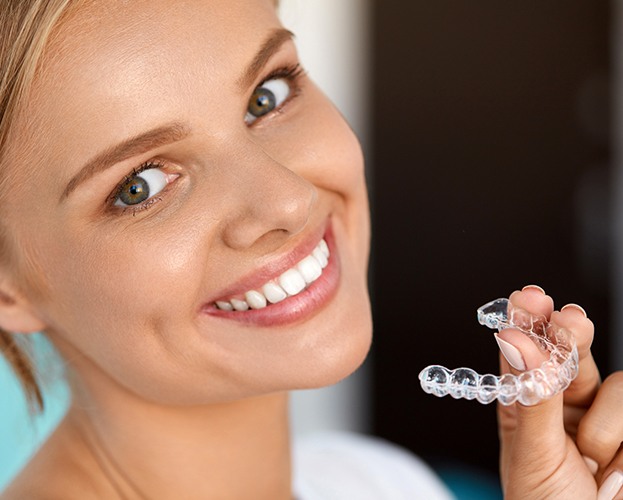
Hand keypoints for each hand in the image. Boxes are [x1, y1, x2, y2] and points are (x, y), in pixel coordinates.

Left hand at [498, 286, 622, 499]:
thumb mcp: (534, 454)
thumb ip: (533, 397)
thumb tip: (517, 340)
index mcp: (526, 402)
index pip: (524, 350)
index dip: (528, 320)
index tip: (530, 299)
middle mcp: (565, 402)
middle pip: (571, 350)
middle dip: (571, 334)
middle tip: (570, 321)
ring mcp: (605, 417)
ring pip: (618, 384)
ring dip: (605, 428)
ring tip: (591, 464)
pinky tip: (614, 474)